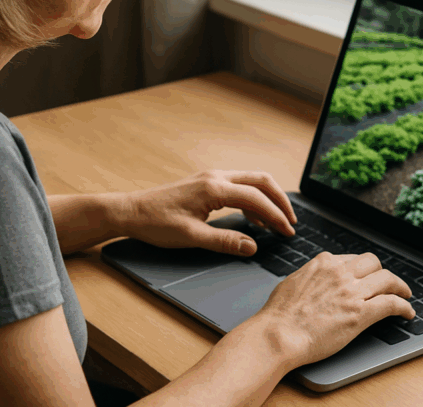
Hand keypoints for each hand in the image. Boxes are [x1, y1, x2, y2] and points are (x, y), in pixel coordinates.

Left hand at [121, 170, 296, 254]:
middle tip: (291, 223)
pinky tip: (254, 219)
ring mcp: (211, 177)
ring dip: (267, 199)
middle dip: (280, 201)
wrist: (131, 211)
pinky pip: (238, 186)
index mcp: (214, 188)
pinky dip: (252, 199)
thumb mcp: (192, 238)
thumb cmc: (156, 224)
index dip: (276, 215)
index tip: (288, 232)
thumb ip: (225, 242)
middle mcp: (215, 176)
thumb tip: (253, 246)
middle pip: (261, 180)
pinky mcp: (206, 183)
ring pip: (251, 180)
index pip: (256, 198)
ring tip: (277, 223)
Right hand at [245, 251, 414, 369]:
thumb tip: (314, 278)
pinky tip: (407, 312)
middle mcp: (341, 272)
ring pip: (387, 279)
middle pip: (374, 263)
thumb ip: (309, 276)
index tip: (367, 277)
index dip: (363, 269)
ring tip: (405, 295)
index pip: (352, 259)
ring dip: (400, 287)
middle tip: (388, 284)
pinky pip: (391, 304)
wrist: (279, 334)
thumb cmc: (279, 315)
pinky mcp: (361, 314)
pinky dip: (404, 306)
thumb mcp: (293, 282)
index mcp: (324, 263)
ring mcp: (352, 292)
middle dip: (382, 273)